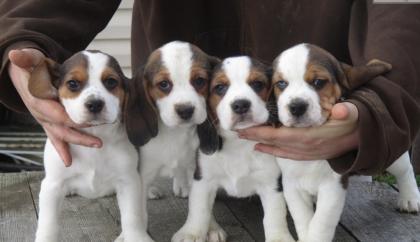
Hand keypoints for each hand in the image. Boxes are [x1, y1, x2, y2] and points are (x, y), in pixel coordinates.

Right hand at [7, 48, 101, 166]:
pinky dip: (62, 149)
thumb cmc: (31, 68)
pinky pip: (55, 138)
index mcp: (39, 100)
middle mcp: (41, 113)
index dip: (71, 119)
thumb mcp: (31, 60)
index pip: (57, 114)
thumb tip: (15, 54)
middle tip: (98, 142)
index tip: (88, 123)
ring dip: (77, 143)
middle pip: (62, 128)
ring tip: (97, 145)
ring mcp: (44, 120)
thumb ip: (28, 57)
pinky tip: (69, 162)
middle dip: (79, 136)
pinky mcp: (48, 123)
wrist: (22, 75)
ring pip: (61, 135)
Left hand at [238, 102, 358, 159]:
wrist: (363, 139)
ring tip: (246, 139)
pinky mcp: (310, 154)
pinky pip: (286, 154)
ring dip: (262, 144)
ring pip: (279, 150)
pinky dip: (273, 151)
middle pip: (276, 144)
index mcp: (313, 137)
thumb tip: (343, 112)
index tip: (247, 129)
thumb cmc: (355, 124)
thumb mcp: (354, 115)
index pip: (281, 136)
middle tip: (238, 132)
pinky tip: (263, 147)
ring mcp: (308, 153)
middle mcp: (307, 148)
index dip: (263, 133)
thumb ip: (348, 112)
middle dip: (256, 138)